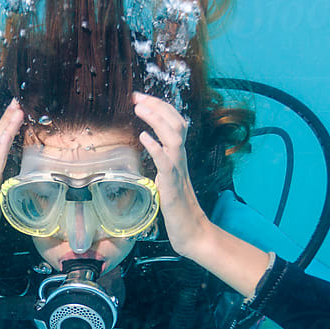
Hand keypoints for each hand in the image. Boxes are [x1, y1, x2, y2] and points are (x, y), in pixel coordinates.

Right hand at [0, 99, 24, 273]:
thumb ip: (5, 193)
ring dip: (7, 126)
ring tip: (17, 108)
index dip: (9, 129)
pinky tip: (9, 133)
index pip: (1, 148)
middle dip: (8, 120)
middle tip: (18, 99)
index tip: (19, 111)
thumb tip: (16, 184)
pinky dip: (2, 145)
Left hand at [133, 92, 209, 258]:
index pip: (174, 123)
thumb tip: (152, 147)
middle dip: (157, 106)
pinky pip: (166, 162)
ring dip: (156, 120)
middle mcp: (180, 160)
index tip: (141, 97)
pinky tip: (144, 137)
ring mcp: (177, 171)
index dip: (160, 107)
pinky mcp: (172, 186)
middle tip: (138, 96)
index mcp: (178, 157)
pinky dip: (156, 147)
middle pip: (176, 124)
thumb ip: (162, 162)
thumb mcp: (167, 178)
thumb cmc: (177, 208)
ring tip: (140, 109)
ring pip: (173, 137)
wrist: (191, 232)